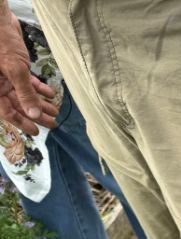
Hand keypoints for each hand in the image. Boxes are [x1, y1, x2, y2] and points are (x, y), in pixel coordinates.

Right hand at [0, 12, 57, 134]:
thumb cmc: (2, 43)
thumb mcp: (15, 70)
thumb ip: (25, 93)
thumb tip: (33, 115)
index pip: (7, 112)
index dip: (22, 123)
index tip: (37, 132)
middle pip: (18, 105)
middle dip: (35, 114)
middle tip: (52, 124)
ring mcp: (7, 76)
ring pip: (24, 94)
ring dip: (40, 103)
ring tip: (55, 111)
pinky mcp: (15, 67)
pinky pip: (28, 82)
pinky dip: (39, 88)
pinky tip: (51, 95)